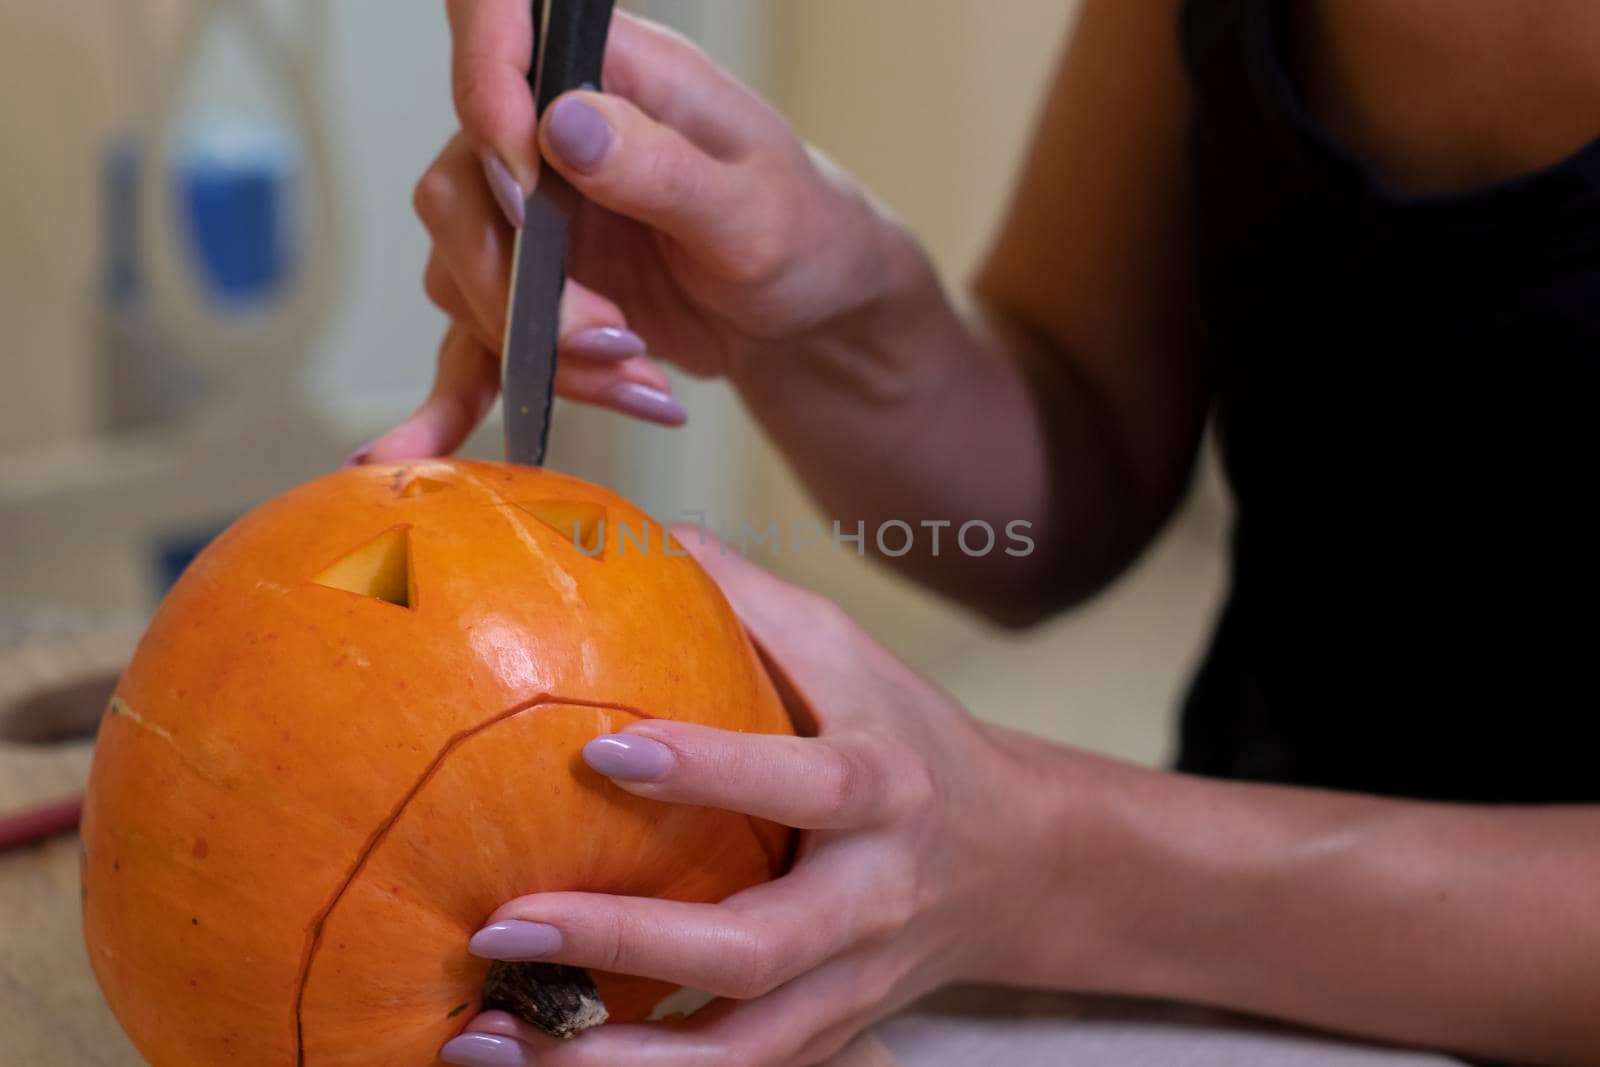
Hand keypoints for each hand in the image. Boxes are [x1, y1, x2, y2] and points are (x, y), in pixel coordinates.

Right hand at [361, 7, 902, 462]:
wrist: (808, 314)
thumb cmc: (804, 236)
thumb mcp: (753, 206)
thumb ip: (662, 166)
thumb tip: (563, 124)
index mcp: (612, 73)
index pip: (497, 29)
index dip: (484, 96)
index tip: (526, 190)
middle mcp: (551, 135)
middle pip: (462, 192)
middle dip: (525, 288)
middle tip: (615, 337)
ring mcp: (532, 217)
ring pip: (468, 280)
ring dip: (543, 351)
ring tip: (639, 379)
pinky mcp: (529, 293)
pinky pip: (469, 341)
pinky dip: (458, 395)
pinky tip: (432, 443)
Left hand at [437, 531, 1048, 1065]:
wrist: (1014, 864)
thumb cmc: (914, 739)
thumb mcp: (857, 656)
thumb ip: (756, 604)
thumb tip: (644, 534)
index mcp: (885, 791)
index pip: (809, 784)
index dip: (715, 770)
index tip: (602, 751)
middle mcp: (870, 903)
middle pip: (758, 949)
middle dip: (630, 943)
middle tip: (504, 925)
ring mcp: (850, 986)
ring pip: (740, 1053)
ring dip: (612, 1063)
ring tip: (486, 1040)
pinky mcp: (827, 1039)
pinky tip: (541, 1064)